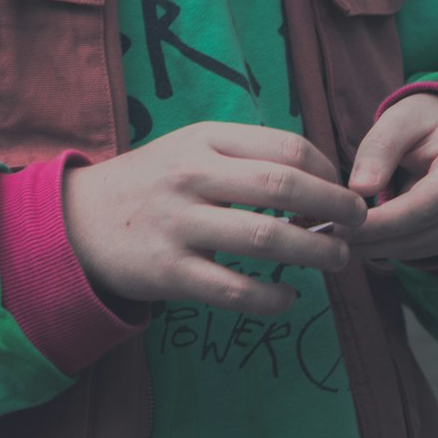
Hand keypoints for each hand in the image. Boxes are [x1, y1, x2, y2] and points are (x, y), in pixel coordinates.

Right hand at [61, 121, 366, 315]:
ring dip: (315, 251)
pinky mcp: (169, 273)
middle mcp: (191, 176)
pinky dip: (273, 298)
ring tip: (337, 259)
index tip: (342, 188)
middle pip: (283, 186)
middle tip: (358, 223)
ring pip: (265, 237)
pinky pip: (235, 290)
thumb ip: (244, 157)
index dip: (328, 169)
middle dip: (334, 206)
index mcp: (204, 140)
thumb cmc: (152, 182)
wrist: (80, 220)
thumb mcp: (191, 149)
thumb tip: (318, 175)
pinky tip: (289, 296)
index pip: (285, 147)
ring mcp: (179, 225)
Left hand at [348, 94, 437, 263]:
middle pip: (423, 235)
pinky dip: (392, 245)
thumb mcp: (401, 118)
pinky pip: (424, 250)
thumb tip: (359, 188)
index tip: (342, 227)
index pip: (423, 207)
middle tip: (330, 236)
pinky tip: (364, 235)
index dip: (382, 222)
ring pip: (422, 248)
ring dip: (380, 246)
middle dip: (374, 239)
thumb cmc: (427, 122)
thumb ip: (380, 147)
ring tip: (340, 236)